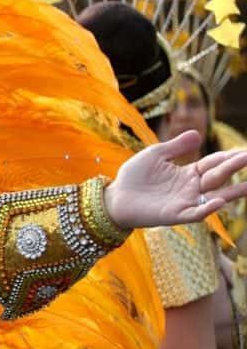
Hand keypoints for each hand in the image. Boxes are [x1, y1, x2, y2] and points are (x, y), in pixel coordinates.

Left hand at [105, 130, 246, 228]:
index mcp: (188, 173)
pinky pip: (195, 213)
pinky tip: (219, 201)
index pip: (213, 163)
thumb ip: (176, 146)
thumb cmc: (134, 176)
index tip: (245, 151)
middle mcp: (192, 188)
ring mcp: (185, 202)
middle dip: (235, 168)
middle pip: (219, 177)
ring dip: (234, 191)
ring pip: (215, 197)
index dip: (228, 157)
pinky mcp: (174, 215)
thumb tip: (198, 134)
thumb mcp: (155, 155)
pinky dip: (207, 209)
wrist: (115, 197)